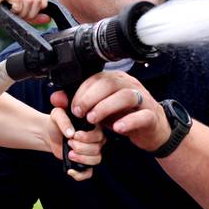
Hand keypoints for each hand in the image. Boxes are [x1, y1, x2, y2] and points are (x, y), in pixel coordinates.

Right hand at [0, 0, 48, 30]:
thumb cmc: (3, 16)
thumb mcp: (23, 16)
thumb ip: (35, 16)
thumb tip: (48, 18)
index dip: (40, 6)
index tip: (30, 14)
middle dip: (32, 12)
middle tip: (21, 16)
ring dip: (23, 12)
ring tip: (14, 14)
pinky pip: (19, 0)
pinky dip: (16, 9)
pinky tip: (9, 11)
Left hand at [47, 106, 105, 180]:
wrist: (48, 134)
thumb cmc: (56, 122)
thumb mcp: (57, 115)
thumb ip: (64, 120)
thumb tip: (71, 133)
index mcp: (93, 126)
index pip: (99, 135)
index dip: (87, 138)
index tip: (74, 135)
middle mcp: (96, 140)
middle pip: (97, 149)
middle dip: (81, 148)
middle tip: (69, 143)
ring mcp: (91, 152)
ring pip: (96, 160)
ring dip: (81, 159)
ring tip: (69, 154)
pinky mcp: (84, 163)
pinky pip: (88, 173)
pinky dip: (80, 174)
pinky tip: (70, 170)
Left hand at [51, 71, 170, 152]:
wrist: (152, 130)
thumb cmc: (124, 116)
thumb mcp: (100, 108)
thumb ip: (78, 102)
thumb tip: (56, 98)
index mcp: (116, 80)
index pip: (97, 78)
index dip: (82, 92)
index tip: (73, 108)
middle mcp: (130, 85)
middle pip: (110, 83)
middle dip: (90, 98)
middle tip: (80, 114)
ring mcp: (143, 99)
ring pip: (126, 95)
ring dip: (106, 107)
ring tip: (93, 120)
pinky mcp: (151, 116)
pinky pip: (142, 115)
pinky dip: (128, 121)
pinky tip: (117, 129)